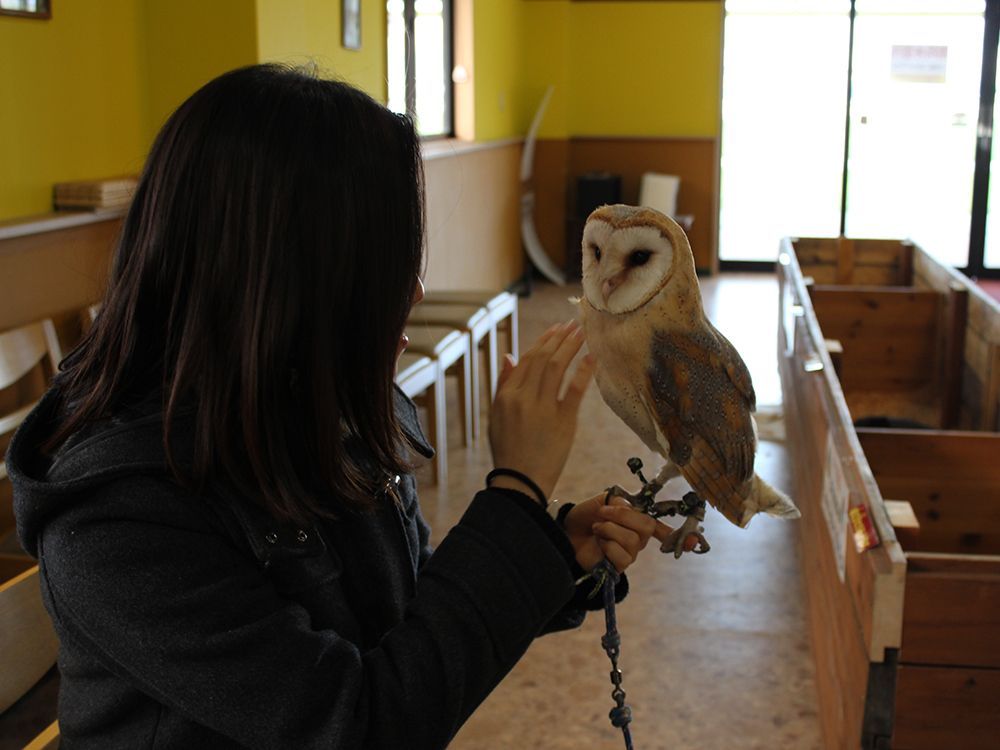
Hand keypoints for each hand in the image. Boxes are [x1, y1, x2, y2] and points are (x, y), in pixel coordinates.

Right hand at [488, 321, 594, 500]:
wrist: (520, 482)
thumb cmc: (508, 450)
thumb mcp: (496, 416)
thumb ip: (503, 385)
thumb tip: (509, 356)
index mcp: (507, 396)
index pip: (527, 361)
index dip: (542, 342)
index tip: (555, 330)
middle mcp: (524, 398)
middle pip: (543, 359)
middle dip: (558, 338)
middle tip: (572, 324)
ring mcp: (544, 409)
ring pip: (557, 368)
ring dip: (570, 347)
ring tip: (581, 333)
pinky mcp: (563, 422)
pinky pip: (573, 391)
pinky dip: (582, 372)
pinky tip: (591, 357)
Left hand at [563, 493, 698, 571]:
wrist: (565, 531)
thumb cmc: (585, 516)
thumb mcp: (604, 501)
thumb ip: (621, 502)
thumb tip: (631, 510)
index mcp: (637, 522)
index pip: (662, 529)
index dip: (680, 536)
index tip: (692, 542)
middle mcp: (638, 539)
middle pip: (647, 528)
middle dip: (623, 517)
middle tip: (603, 513)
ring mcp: (630, 554)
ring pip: (632, 541)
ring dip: (610, 530)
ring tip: (597, 528)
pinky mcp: (618, 567)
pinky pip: (622, 556)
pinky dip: (608, 544)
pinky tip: (599, 543)